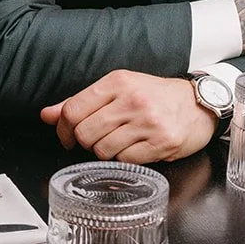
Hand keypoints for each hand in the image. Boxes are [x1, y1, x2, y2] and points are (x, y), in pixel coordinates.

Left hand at [40, 70, 216, 162]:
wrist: (197, 104)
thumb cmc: (155, 97)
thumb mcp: (118, 90)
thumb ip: (80, 103)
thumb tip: (46, 115)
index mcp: (117, 82)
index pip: (72, 110)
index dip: (63, 129)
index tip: (67, 136)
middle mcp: (132, 99)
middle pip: (85, 134)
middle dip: (85, 142)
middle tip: (98, 139)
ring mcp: (148, 122)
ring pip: (103, 150)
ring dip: (106, 151)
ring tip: (121, 141)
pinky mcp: (161, 142)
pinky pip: (125, 161)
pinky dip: (125, 159)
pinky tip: (136, 148)